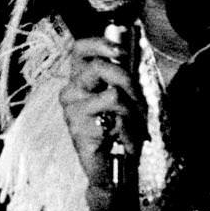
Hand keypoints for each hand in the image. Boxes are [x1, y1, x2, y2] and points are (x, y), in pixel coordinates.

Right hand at [59, 35, 141, 187]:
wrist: (112, 170)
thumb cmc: (118, 131)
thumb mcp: (123, 97)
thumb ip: (121, 73)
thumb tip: (127, 40)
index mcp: (79, 80)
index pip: (80, 49)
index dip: (101, 43)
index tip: (121, 52)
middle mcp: (71, 92)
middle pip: (101, 67)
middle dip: (129, 82)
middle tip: (139, 104)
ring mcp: (72, 111)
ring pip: (114, 93)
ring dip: (134, 111)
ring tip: (133, 127)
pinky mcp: (78, 129)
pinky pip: (115, 119)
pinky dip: (129, 129)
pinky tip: (123, 141)